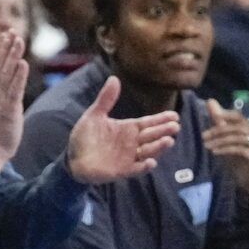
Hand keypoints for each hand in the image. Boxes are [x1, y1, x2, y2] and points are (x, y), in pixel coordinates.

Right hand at [0, 32, 29, 171]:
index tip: (6, 34)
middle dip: (5, 47)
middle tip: (12, 30)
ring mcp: (0, 100)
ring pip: (6, 74)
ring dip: (12, 56)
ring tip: (18, 40)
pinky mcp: (9, 110)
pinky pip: (14, 90)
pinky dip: (18, 76)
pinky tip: (23, 63)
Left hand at [64, 75, 180, 183]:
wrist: (73, 159)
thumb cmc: (85, 137)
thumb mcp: (94, 115)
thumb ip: (106, 99)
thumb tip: (114, 78)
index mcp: (128, 128)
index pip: (149, 123)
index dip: (161, 119)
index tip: (174, 116)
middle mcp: (133, 142)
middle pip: (153, 136)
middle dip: (164, 131)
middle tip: (175, 127)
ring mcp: (130, 156)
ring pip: (149, 151)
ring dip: (159, 147)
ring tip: (168, 141)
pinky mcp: (124, 170)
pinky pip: (137, 168)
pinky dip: (145, 166)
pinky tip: (151, 162)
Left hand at [203, 100, 248, 205]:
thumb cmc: (237, 159)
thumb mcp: (225, 139)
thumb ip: (219, 121)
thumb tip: (210, 101)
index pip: (239, 116)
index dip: (226, 114)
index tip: (213, 117)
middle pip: (237, 126)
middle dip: (219, 130)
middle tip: (203, 136)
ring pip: (238, 138)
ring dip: (220, 141)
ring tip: (207, 146)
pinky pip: (240, 150)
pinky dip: (226, 150)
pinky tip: (216, 153)